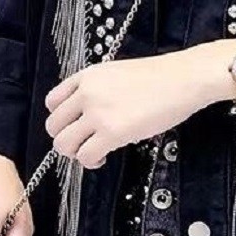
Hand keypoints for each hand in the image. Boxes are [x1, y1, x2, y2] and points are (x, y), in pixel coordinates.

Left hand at [45, 41, 235, 168]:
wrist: (184, 78)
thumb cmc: (162, 77)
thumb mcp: (119, 73)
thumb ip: (98, 90)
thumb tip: (89, 113)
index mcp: (88, 76)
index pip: (52, 101)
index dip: (62, 119)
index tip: (74, 126)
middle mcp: (87, 93)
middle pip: (54, 125)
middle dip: (66, 139)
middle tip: (83, 143)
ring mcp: (98, 113)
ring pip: (63, 144)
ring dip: (75, 153)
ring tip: (93, 151)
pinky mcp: (112, 132)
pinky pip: (85, 156)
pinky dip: (91, 161)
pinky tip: (103, 157)